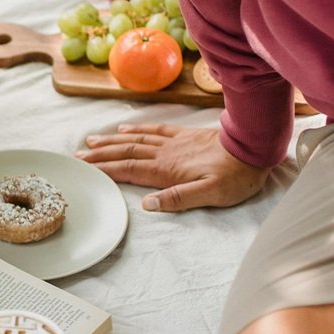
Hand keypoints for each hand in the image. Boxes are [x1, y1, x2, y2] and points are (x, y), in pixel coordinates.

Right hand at [76, 123, 269, 211]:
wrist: (256, 148)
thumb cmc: (236, 177)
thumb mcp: (211, 195)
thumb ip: (179, 199)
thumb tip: (148, 204)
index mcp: (167, 170)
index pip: (129, 169)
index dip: (105, 169)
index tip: (84, 168)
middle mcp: (166, 154)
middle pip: (126, 152)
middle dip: (101, 154)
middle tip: (78, 155)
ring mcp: (174, 143)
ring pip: (136, 140)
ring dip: (112, 141)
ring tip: (92, 140)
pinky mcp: (185, 136)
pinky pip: (154, 131)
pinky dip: (137, 129)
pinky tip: (126, 128)